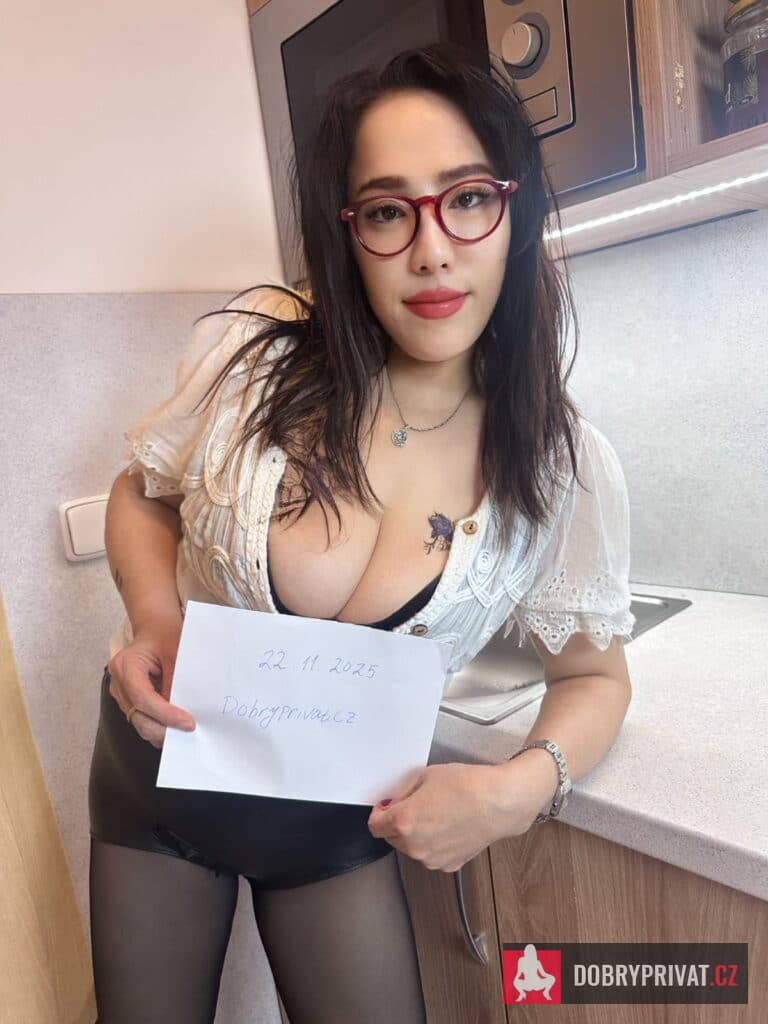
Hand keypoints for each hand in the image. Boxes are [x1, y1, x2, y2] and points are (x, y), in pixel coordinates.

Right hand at [107, 625, 194, 748]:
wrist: (154, 630)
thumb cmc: (164, 636)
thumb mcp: (175, 653)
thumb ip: (176, 682)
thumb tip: (183, 711)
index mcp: (126, 664)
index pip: (143, 698)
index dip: (165, 714)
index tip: (188, 722)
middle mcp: (117, 681)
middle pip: (137, 715)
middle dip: (163, 728)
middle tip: (188, 731)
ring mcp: (120, 692)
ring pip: (138, 721)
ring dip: (161, 729)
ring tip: (183, 730)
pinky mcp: (127, 700)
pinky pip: (141, 718)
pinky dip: (157, 725)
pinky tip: (174, 725)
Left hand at [367, 762, 534, 872]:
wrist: (499, 803)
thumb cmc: (466, 785)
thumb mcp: (425, 776)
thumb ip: (403, 792)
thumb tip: (394, 801)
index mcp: (404, 822)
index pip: (375, 826)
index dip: (379, 813)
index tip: (387, 805)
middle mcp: (415, 846)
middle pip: (391, 838)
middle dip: (396, 823)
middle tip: (414, 805)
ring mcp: (432, 859)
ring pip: (411, 847)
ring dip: (415, 834)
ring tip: (436, 814)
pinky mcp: (449, 864)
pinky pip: (431, 854)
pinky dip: (433, 843)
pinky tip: (448, 826)